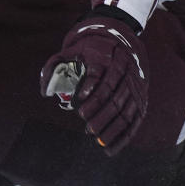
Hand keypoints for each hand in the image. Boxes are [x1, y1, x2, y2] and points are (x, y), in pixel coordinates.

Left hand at [40, 12, 147, 155]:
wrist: (120, 36)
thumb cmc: (90, 48)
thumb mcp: (72, 49)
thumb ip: (54, 67)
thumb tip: (44, 92)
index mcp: (105, 57)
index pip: (99, 75)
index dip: (89, 90)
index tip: (79, 103)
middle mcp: (123, 71)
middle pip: (114, 96)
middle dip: (101, 115)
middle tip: (87, 128)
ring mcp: (134, 86)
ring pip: (125, 110)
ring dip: (111, 127)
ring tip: (96, 138)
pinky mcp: (140, 98)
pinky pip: (134, 120)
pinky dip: (123, 137)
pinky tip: (109, 149)